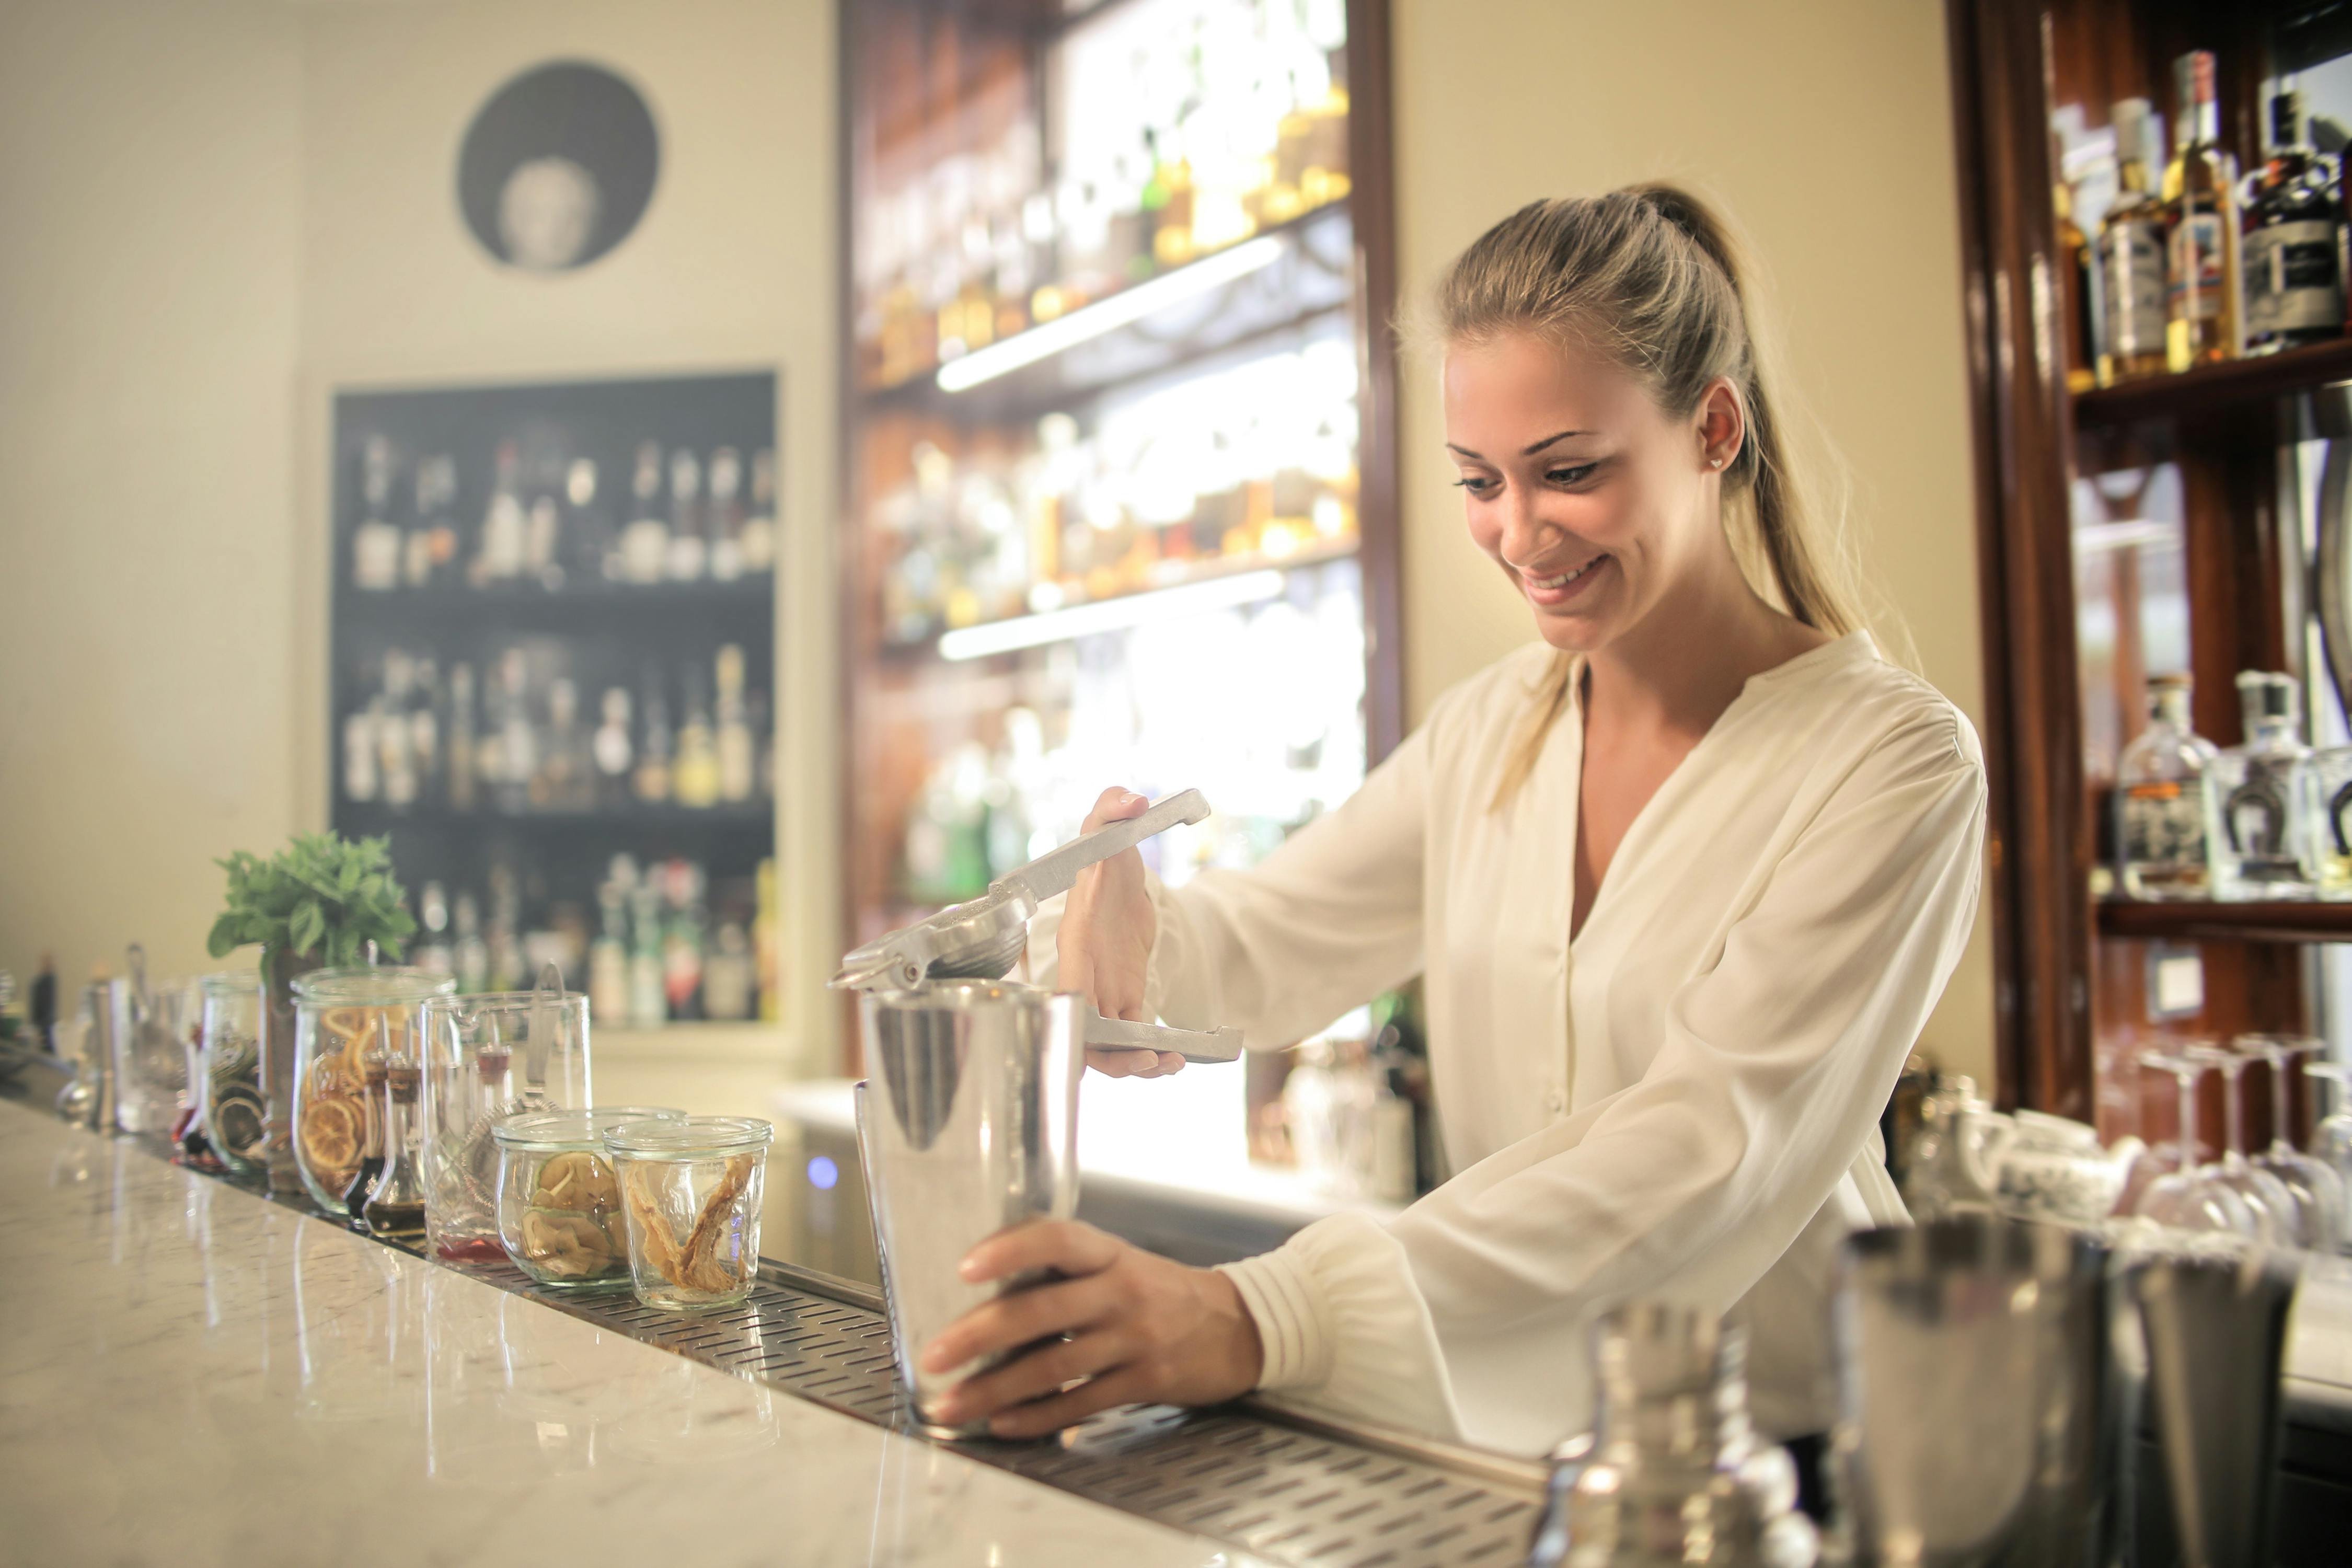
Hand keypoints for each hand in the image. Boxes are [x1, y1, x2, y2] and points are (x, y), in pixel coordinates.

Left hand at [920, 1220, 1262, 1438]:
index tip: (965, 1267)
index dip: (1010, 1249)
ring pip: (1053, 1366)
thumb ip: (1066, 1272)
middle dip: (979, 1335)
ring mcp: (1135, 1339)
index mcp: (1110, 1254)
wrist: (1240, 1327)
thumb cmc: (1162, 1292)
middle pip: (1041, 1310)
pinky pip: (1080, 1403)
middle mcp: (1122, 1291)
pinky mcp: (1146, 1382)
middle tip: (934, 1355)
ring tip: (951, 1405)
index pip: (1058, 1238)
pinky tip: (1003, 1424)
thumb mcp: (1121, 1263)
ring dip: (995, 1389)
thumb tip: (988, 1293)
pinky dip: (1038, 1416)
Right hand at [1062, 787, 1182, 1079]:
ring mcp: (1102, 988)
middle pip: (1083, 1027)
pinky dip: (1149, 1053)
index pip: (1068, 979)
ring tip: (1168, 1066)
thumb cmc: (1107, 853)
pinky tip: (1176, 1060)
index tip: (1095, 1031)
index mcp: (1075, 936)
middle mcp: (1083, 970)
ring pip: (1106, 1043)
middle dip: (1109, 1053)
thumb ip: (1111, 808)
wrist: (1121, 877)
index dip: (1077, 1010)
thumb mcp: (1110, 827)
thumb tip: (1130, 799)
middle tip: (1148, 1061)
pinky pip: (1131, 1035)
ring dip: (1132, 1063)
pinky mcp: (1124, 997)